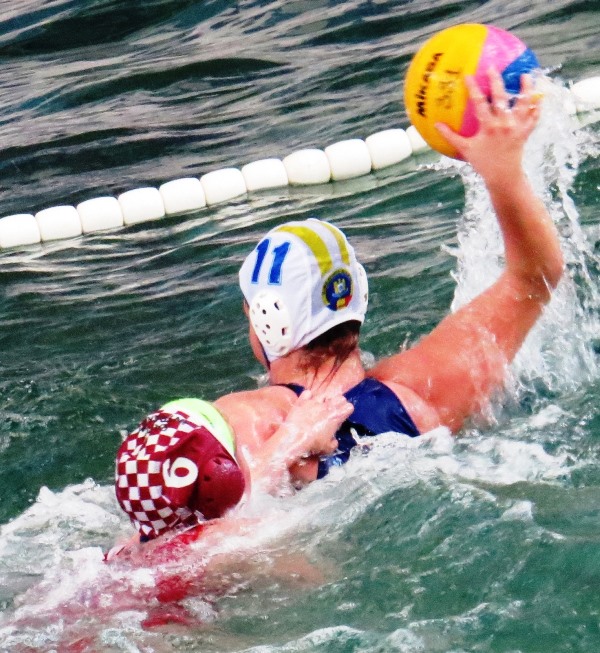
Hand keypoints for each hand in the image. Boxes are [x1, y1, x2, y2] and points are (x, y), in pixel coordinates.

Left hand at [286, 390, 352, 455]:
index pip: (348, 407)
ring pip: (324, 394)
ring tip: (321, 405)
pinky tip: (307, 401)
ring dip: (324, 399)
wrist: (294, 439)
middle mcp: (326, 406)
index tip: (343, 414)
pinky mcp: (302, 401)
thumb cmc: (313, 444)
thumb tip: (334, 441)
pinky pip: (307, 393)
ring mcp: (313, 402)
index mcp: (336, 417)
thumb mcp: (327, 448)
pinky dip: (308, 396)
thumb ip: (333, 444)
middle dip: (338, 402)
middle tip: (334, 409)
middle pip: (339, 398)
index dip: (347, 410)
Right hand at [435, 68, 542, 183]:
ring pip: (524, 103)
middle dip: (497, 80)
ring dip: (526, 88)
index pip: (480, 103)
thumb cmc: (483, 163)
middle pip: (502, 97)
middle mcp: (504, 124)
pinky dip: (537, 106)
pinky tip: (539, 95)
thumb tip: (436, 125)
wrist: (503, 176)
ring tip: (525, 75)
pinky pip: (534, 116)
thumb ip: (451, 136)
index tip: (468, 76)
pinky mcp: (526, 132)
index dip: (473, 88)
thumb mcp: (465, 149)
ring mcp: (517, 127)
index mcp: (489, 127)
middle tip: (493, 67)